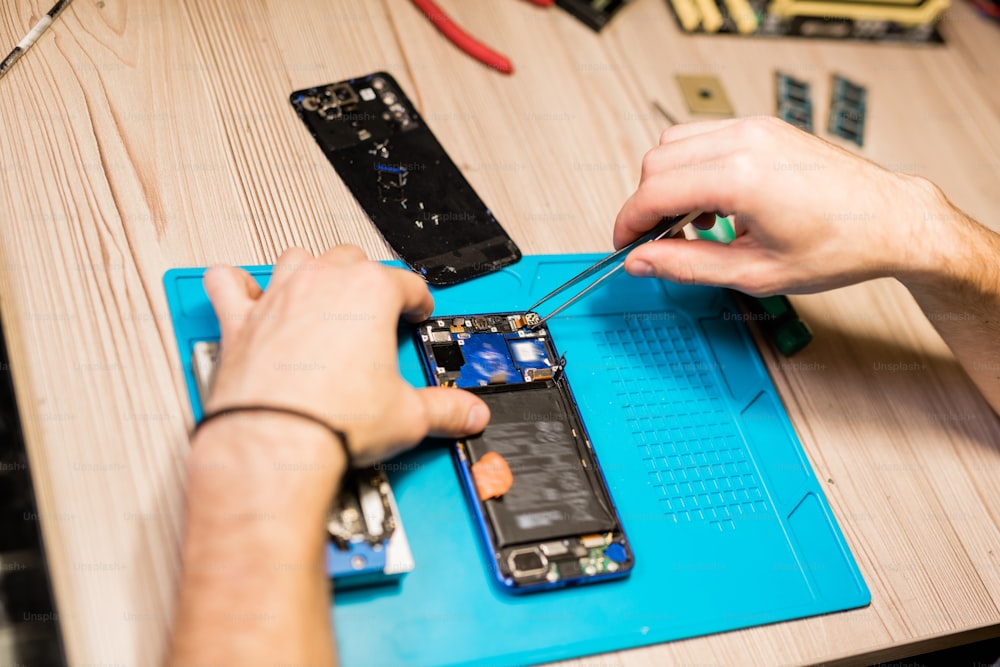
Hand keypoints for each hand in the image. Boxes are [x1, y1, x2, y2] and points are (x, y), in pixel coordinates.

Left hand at [201, 245, 489, 465]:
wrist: (276, 441)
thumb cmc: (334, 420)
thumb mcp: (409, 416)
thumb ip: (444, 409)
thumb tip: (467, 415)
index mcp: (370, 293)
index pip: (406, 282)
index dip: (417, 299)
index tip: (416, 311)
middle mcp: (322, 284)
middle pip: (351, 258)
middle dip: (366, 278)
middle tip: (373, 306)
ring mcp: (278, 298)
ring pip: (296, 258)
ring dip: (310, 271)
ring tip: (320, 293)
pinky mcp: (240, 320)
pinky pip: (227, 282)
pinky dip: (236, 285)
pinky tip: (245, 293)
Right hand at [614, 116, 952, 295]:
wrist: (890, 220)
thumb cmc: (841, 245)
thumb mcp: (755, 272)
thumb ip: (688, 266)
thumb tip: (642, 262)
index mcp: (742, 177)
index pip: (655, 190)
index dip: (629, 221)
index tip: (625, 244)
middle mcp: (747, 142)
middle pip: (657, 160)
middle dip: (646, 202)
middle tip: (658, 240)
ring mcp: (757, 129)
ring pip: (676, 142)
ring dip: (668, 182)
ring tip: (692, 223)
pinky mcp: (765, 128)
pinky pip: (705, 137)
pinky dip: (693, 167)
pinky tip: (714, 202)